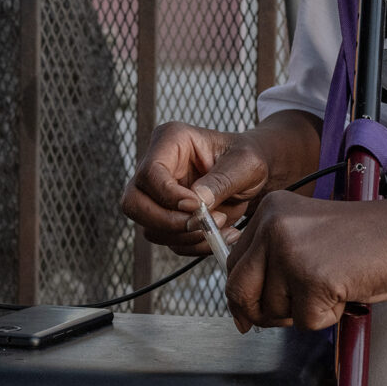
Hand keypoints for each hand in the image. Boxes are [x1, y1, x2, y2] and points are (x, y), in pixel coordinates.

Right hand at [120, 123, 272, 254]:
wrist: (253, 176)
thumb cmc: (249, 159)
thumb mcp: (245, 164)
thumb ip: (221, 181)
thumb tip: (196, 202)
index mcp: (170, 140)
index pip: (150, 173)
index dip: (169, 196)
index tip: (198, 207)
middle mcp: (156, 166)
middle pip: (133, 203)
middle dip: (167, 222)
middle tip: (202, 224)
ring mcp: (157, 194)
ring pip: (149, 227)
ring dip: (186, 237)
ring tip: (222, 226)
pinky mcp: (165, 216)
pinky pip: (168, 240)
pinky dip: (194, 245)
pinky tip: (221, 235)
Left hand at [225, 194, 386, 330]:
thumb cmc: (368, 240)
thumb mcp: (308, 237)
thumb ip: (272, 262)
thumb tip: (242, 311)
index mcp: (270, 210)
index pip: (233, 263)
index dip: (240, 295)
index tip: (245, 313)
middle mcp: (273, 226)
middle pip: (240, 290)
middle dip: (259, 313)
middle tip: (288, 314)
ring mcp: (291, 252)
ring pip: (274, 311)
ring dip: (303, 311)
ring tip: (334, 285)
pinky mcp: (312, 279)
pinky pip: (306, 321)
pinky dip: (328, 316)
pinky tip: (345, 290)